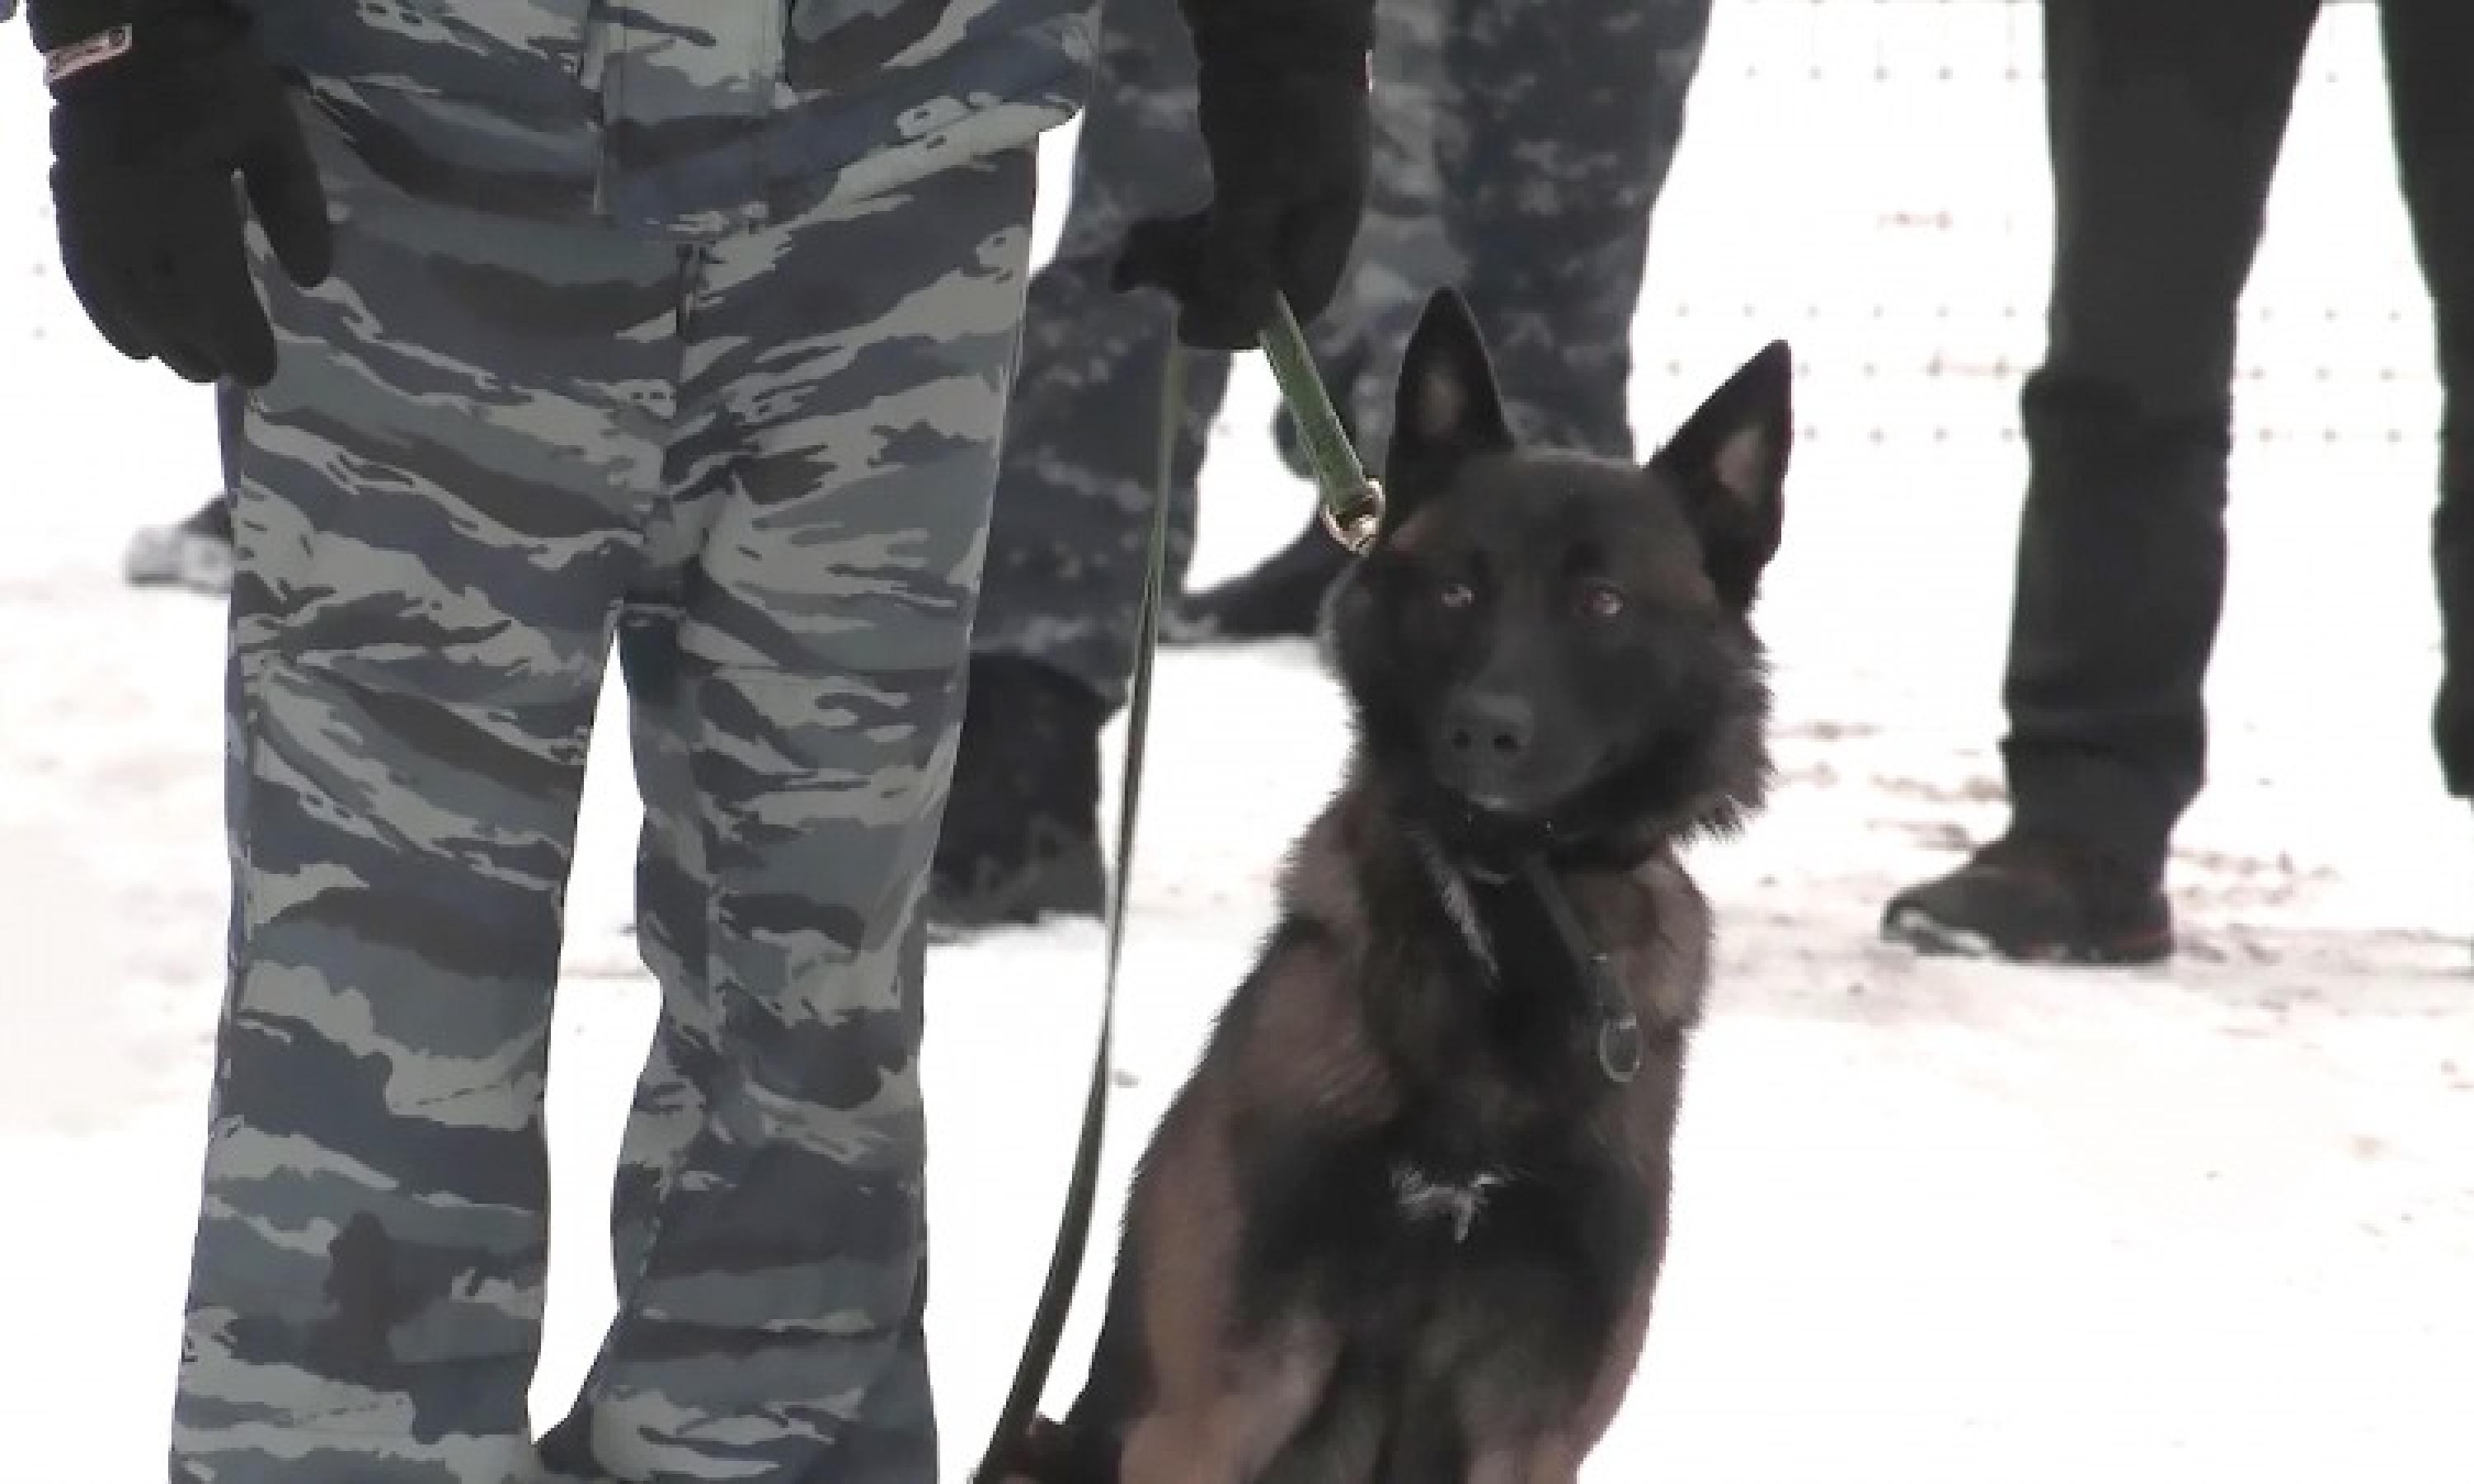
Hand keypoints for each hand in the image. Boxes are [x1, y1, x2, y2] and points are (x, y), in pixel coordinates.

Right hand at [34, 0, 331, 385]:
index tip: (262, 372)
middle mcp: (132, 219)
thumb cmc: (211, 79)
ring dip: (155, 339)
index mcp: (185, 201)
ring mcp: (92, 213)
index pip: (212, 292)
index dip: (236, 340)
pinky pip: (82, 271)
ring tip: (187, 365)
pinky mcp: (68, 202)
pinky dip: (105, 312)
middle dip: (198, 348)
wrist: (122, 31)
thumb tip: (311, 280)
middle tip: (226, 374)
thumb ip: (293, 206)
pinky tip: (129, 340)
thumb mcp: (273, 133)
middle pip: (164, 305)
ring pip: (121, 297)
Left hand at [1114, 0, 1372, 349]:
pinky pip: (1216, 220)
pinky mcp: (1251, 164)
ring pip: (1228, 251)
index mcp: (1327, 230)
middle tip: (1137, 267)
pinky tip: (1148, 230)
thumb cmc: (1275, 99)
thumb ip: (1239, 261)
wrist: (1277, 8)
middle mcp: (1310, 218)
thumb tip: (1214, 336)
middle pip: (1255, 283)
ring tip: (1130, 245)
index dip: (1238, 325)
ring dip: (1177, 260)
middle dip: (1195, 284)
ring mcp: (1283, 189)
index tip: (1179, 323)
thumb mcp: (1256, 187)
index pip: (1291, 309)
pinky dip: (1181, 232)